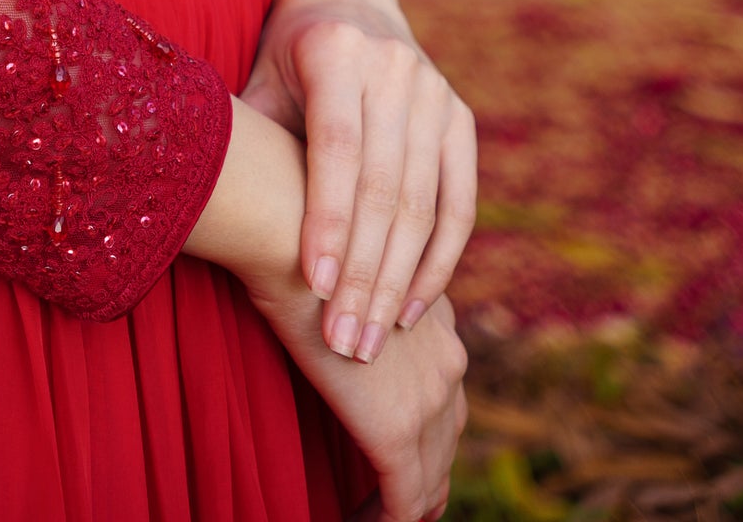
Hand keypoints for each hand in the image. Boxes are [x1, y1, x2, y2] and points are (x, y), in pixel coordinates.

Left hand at [240, 0, 476, 365]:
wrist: (344, 0)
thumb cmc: (279, 59)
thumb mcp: (256, 78)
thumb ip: (245, 136)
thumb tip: (185, 201)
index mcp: (335, 51)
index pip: (335, 146)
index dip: (328, 218)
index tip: (315, 286)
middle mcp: (393, 67)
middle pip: (384, 185)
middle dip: (364, 272)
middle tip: (342, 342)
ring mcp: (435, 91)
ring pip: (424, 202)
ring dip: (399, 281)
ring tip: (369, 341)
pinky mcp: (460, 118)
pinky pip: (459, 201)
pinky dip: (439, 261)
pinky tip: (411, 311)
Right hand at [247, 267, 468, 521]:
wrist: (292, 247)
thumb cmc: (308, 254)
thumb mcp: (360, 278)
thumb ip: (371, 308)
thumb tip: (347, 326)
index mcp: (440, 323)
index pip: (446, 397)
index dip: (423, 433)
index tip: (390, 453)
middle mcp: (449, 361)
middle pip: (447, 439)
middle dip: (421, 474)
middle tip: (384, 497)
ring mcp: (429, 398)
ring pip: (432, 476)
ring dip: (405, 501)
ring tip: (371, 514)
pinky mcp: (396, 432)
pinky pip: (405, 500)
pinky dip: (384, 519)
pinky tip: (356, 521)